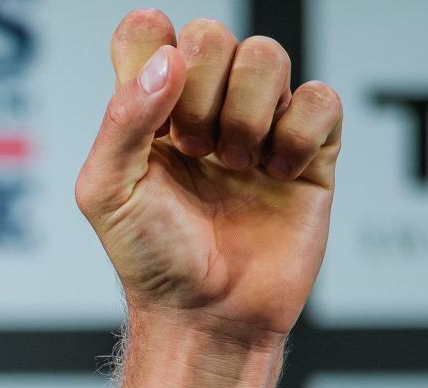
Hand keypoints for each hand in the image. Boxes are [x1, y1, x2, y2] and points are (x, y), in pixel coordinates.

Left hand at [76, 11, 341, 343]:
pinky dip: (296, 135)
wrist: (207, 314)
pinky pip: (319, 97)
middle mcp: (203, 107)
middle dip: (200, 92)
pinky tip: (276, 176)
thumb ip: (123, 120)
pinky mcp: (309, 148)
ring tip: (233, 166)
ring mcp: (258, 124)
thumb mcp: (107, 194)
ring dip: (247, 114)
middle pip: (213, 34)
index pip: (148, 32)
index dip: (152, 45)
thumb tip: (170, 57)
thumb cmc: (150, 260)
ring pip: (268, 56)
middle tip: (193, 150)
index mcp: (148, 110)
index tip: (155, 93)